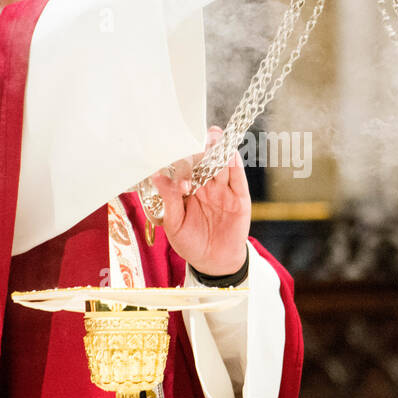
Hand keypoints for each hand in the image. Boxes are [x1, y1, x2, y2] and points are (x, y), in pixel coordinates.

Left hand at [150, 126, 250, 276]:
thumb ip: (169, 200)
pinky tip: (231, 153)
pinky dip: (235, 165)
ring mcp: (224, 192)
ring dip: (220, 151)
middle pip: (206, 163)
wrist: (214, 263)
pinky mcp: (240, 199)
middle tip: (201, 134)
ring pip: (222, 167)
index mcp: (190, 191)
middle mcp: (207, 187)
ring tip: (215, 136)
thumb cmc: (191, 243)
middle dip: (204, 148)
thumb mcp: (174, 224)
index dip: (182, 162)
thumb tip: (157, 176)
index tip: (176, 155)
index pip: (186, 169)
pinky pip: (238, 179)